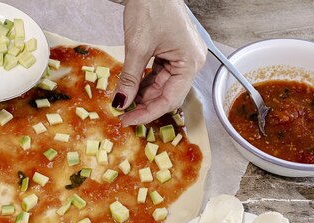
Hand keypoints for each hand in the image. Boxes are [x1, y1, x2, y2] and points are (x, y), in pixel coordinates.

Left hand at [112, 0, 206, 125]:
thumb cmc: (151, 8)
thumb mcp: (137, 48)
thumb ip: (130, 79)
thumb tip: (121, 103)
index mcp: (190, 62)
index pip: (170, 99)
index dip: (148, 113)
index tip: (128, 120)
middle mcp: (191, 62)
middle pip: (168, 95)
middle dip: (145, 106)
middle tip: (123, 114)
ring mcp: (182, 58)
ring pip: (162, 87)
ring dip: (143, 96)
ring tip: (124, 102)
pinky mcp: (172, 53)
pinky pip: (159, 75)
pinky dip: (144, 83)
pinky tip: (130, 89)